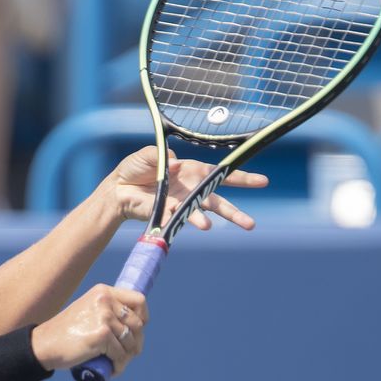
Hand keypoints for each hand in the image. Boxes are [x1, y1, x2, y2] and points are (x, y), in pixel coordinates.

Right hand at [33, 285, 147, 376]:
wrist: (44, 345)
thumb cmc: (65, 332)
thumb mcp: (87, 311)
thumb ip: (105, 310)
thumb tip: (135, 325)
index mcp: (103, 292)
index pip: (138, 300)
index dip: (143, 317)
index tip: (138, 330)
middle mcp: (105, 301)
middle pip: (137, 323)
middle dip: (136, 342)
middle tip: (129, 353)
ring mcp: (104, 317)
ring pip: (130, 341)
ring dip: (128, 356)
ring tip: (119, 363)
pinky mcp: (102, 335)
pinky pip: (120, 354)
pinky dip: (119, 365)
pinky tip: (114, 370)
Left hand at [109, 146, 267, 230]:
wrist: (117, 188)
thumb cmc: (135, 168)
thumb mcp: (149, 154)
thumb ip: (162, 155)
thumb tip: (175, 164)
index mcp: (192, 171)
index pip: (221, 174)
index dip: (242, 178)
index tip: (263, 182)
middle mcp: (191, 190)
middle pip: (218, 202)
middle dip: (235, 213)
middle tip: (251, 224)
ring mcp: (180, 204)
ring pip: (200, 214)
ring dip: (206, 220)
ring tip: (211, 227)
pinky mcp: (166, 214)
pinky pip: (177, 218)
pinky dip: (183, 220)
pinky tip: (193, 226)